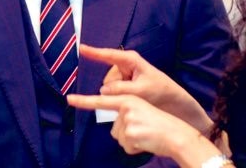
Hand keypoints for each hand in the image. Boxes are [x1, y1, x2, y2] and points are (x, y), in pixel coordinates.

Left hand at [68, 92, 221, 165]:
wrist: (177, 134)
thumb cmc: (159, 124)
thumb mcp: (140, 110)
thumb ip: (125, 113)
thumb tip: (116, 128)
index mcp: (127, 99)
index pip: (100, 101)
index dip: (82, 101)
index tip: (68, 98)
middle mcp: (125, 107)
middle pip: (114, 128)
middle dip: (126, 133)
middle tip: (143, 129)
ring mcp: (127, 120)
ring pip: (120, 138)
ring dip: (131, 141)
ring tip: (146, 134)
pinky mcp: (131, 134)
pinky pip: (127, 148)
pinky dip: (136, 149)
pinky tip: (147, 142)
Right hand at [74, 45, 211, 131]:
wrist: (175, 103)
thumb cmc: (161, 92)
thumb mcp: (142, 90)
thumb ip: (121, 89)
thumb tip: (102, 90)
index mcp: (130, 60)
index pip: (108, 55)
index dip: (93, 52)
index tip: (81, 47)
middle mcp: (125, 65)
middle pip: (108, 78)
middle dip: (113, 89)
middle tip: (131, 96)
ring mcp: (125, 75)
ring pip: (109, 87)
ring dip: (116, 95)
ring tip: (134, 99)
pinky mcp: (125, 85)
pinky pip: (113, 91)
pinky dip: (117, 97)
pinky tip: (129, 100)